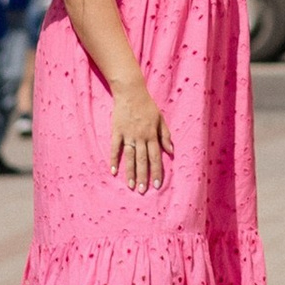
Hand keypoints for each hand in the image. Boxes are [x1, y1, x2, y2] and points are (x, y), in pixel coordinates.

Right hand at [109, 76, 171, 191]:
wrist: (131, 92)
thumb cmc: (147, 106)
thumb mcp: (160, 119)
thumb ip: (165, 135)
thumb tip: (171, 151)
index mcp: (152, 134)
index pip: (156, 157)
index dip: (157, 171)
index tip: (157, 185)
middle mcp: (140, 137)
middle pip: (142, 160)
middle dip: (143, 176)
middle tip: (143, 191)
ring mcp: (128, 135)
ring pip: (130, 157)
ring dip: (130, 172)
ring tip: (131, 186)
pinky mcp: (117, 132)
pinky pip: (115, 148)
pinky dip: (113, 159)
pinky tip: (113, 171)